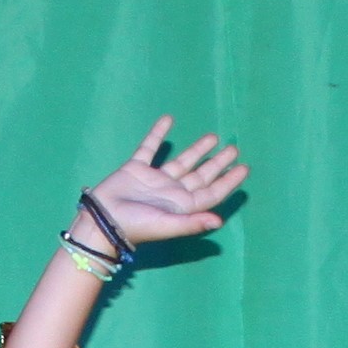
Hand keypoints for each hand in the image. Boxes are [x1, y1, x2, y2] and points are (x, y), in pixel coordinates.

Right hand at [85, 116, 248, 247]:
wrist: (102, 220)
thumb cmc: (135, 226)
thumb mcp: (167, 225)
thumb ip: (192, 222)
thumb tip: (219, 222)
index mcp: (182, 206)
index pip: (211, 193)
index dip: (228, 182)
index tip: (245, 168)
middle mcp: (172, 192)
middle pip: (201, 175)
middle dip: (217, 164)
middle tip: (234, 149)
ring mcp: (155, 180)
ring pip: (181, 161)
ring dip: (197, 150)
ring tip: (213, 137)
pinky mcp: (136, 168)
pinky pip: (150, 148)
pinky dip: (158, 135)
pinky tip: (168, 120)